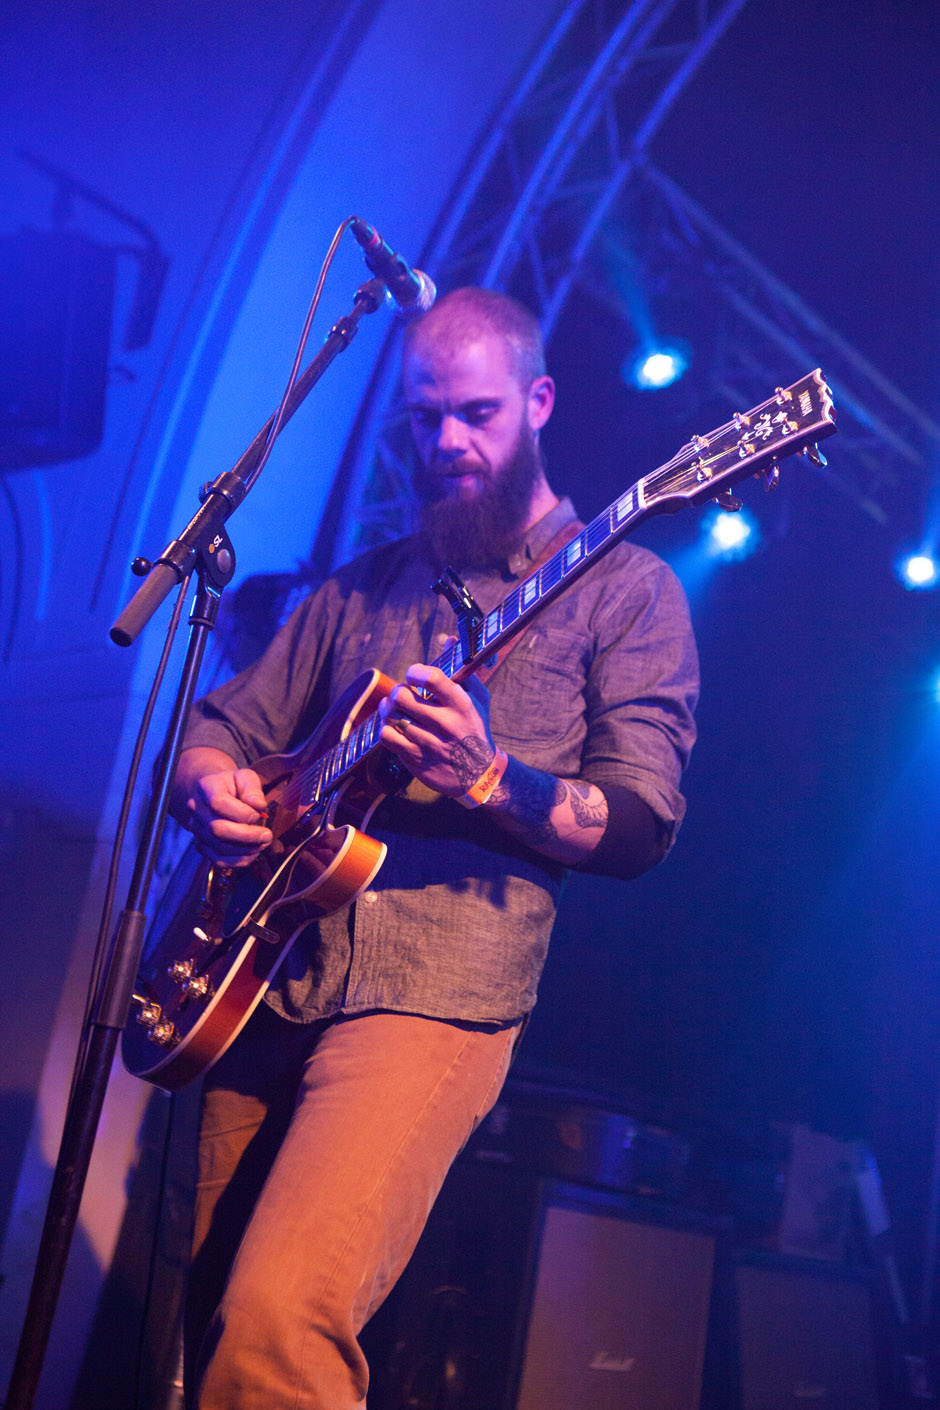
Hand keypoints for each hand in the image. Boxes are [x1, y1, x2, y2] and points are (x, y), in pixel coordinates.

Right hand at [184, 765, 272, 865]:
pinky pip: (218, 859)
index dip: (242, 813)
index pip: (218, 803)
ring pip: (218, 847)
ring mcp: (197, 829)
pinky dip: (238, 860)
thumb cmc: (233, 786)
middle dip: (247, 835)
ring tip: (262, 843)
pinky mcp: (202, 844)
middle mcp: (196, 809)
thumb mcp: (245, 777)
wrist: (215, 794)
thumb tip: (258, 805)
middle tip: (267, 835)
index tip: (258, 814)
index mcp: (206, 787)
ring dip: (245, 849)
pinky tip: (252, 853)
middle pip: (217, 829)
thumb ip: (252, 788)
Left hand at [377, 664, 496, 798]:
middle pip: (402, 697)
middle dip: (398, 691)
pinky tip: (393, 726)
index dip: (415, 671)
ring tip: (393, 707)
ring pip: (391, 717)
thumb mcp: (477, 699)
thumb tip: (449, 639)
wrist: (479, 775)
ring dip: (387, 708)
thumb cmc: (475, 728)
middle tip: (402, 693)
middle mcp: (446, 725)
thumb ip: (462, 670)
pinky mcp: (416, 761)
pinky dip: (385, 728)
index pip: (432, 678)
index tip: (414, 674)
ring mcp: (430, 745)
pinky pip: (388, 738)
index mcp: (462, 705)